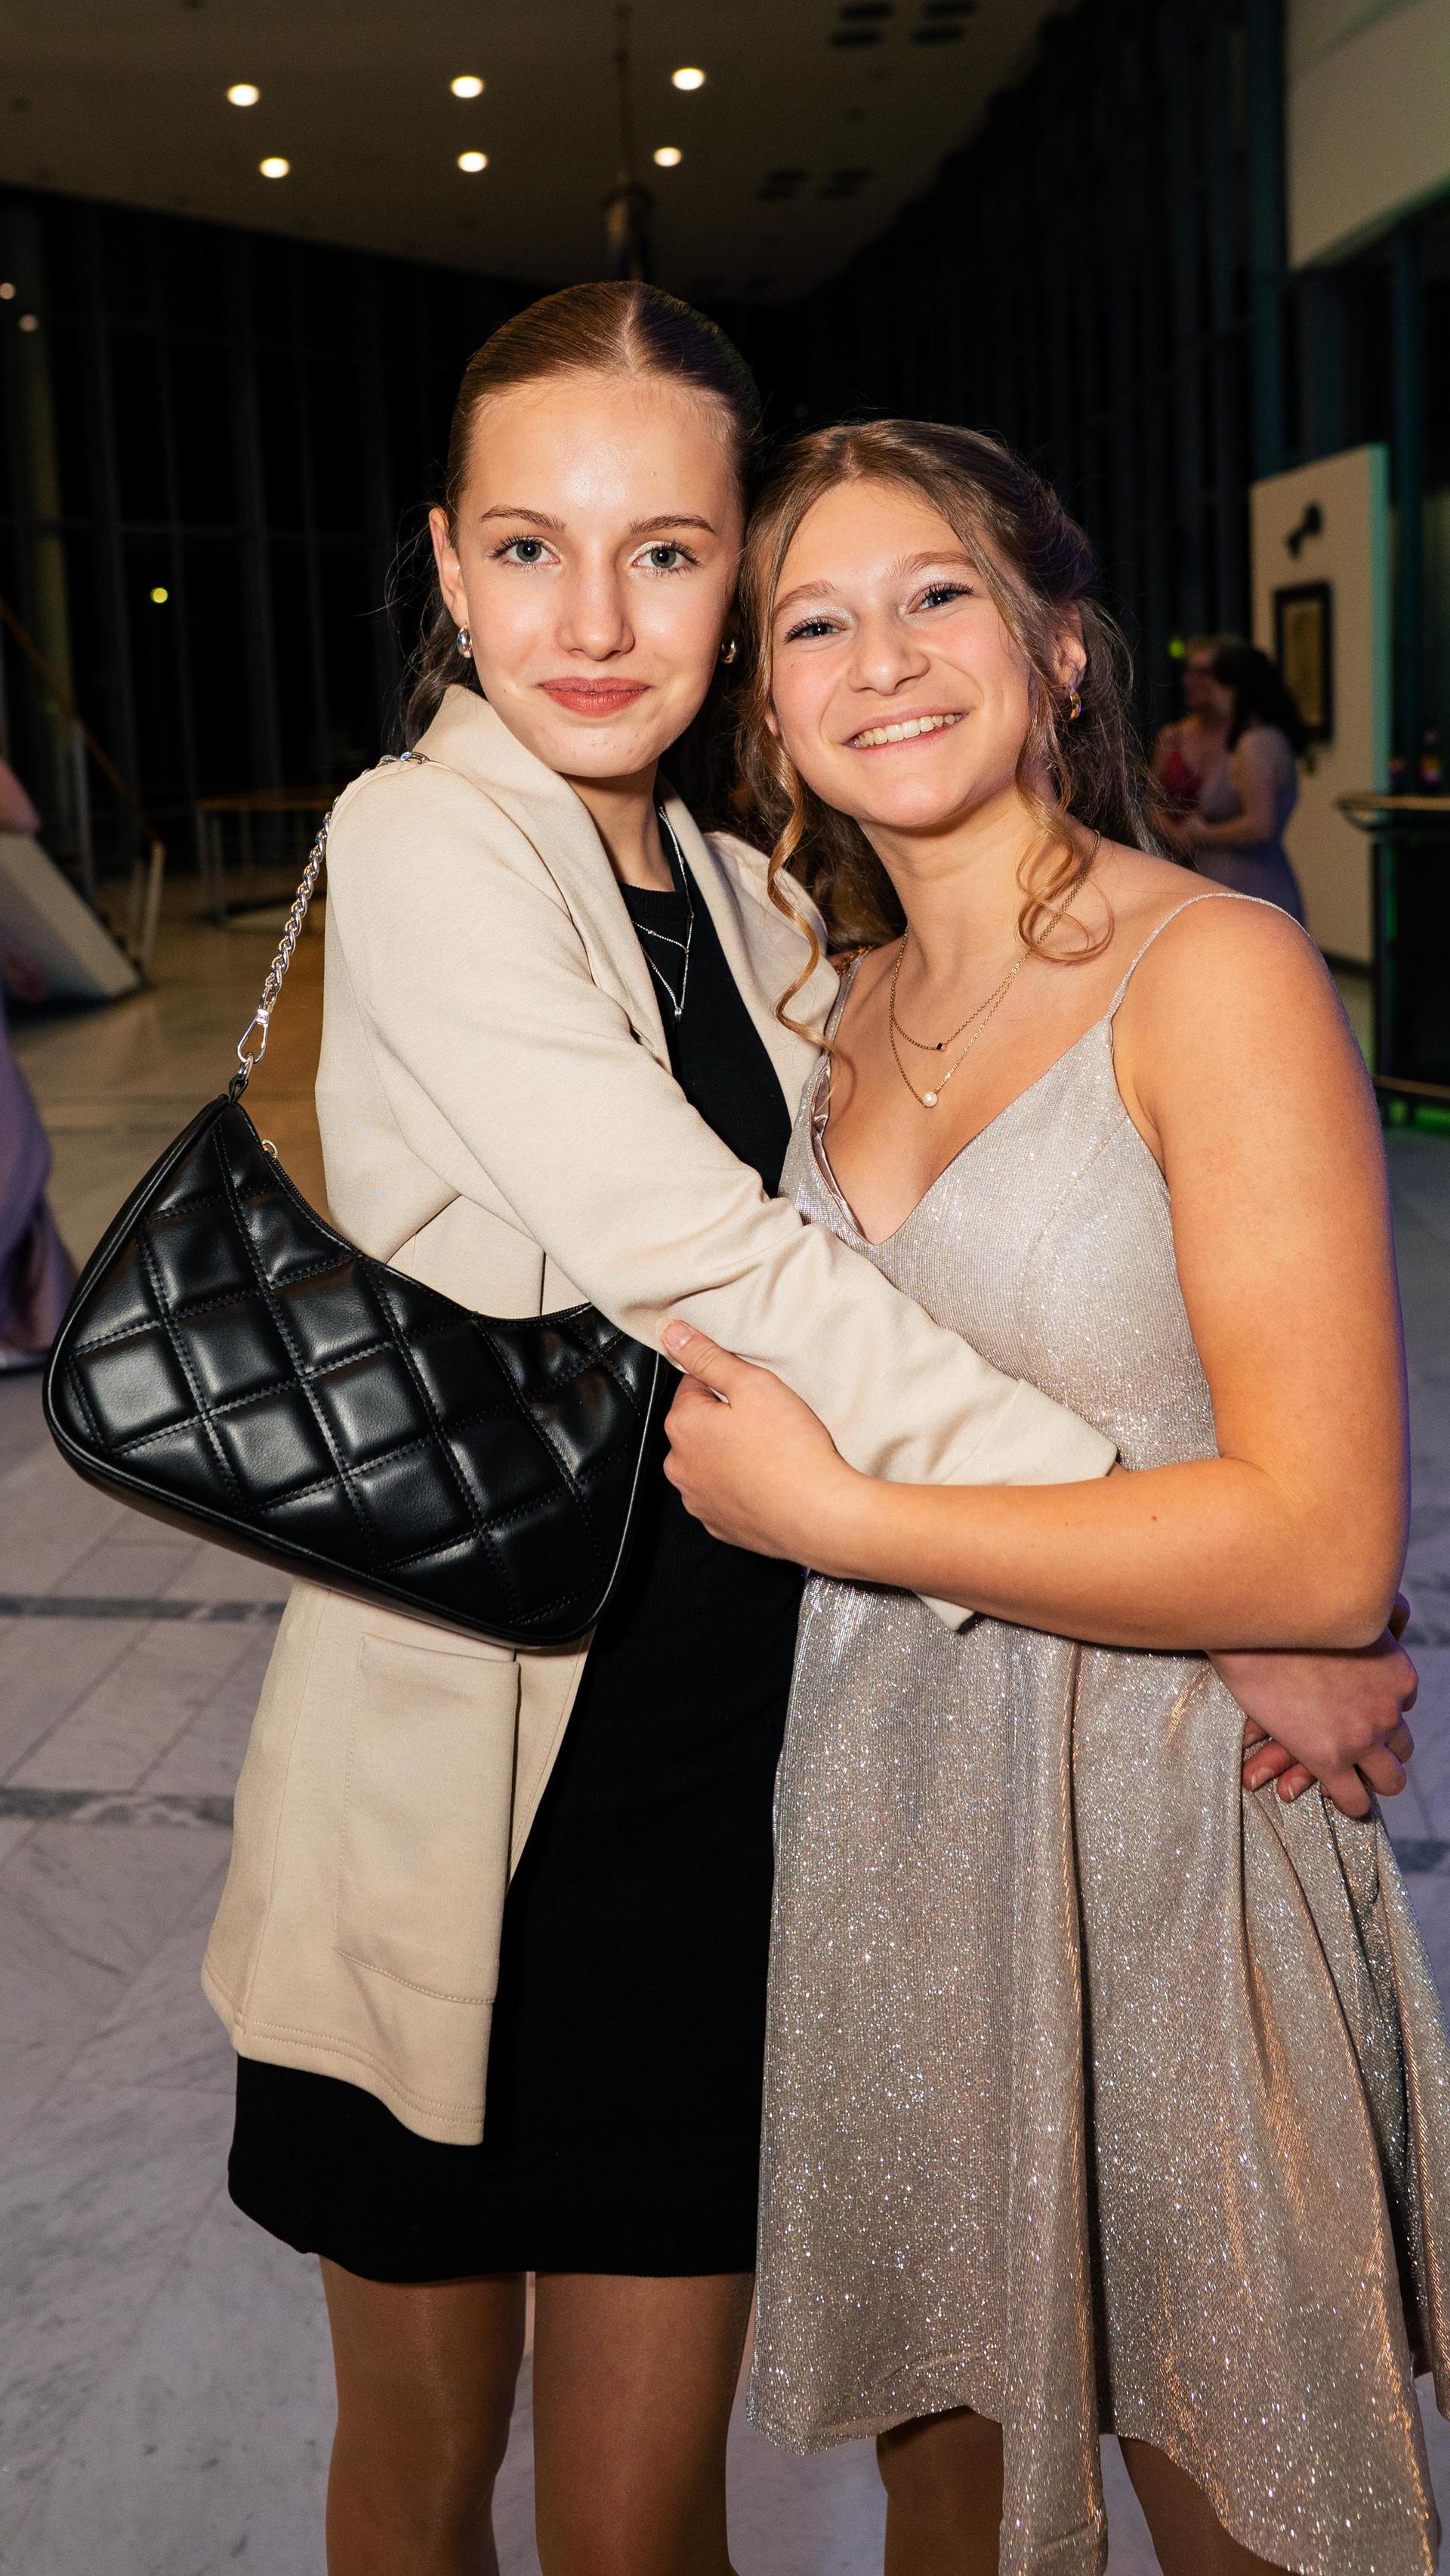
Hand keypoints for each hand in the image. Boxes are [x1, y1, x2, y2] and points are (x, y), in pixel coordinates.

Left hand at [660, 1320, 856, 1561]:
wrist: (820, 1514)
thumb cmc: (791, 1449)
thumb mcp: (753, 1385)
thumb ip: (708, 1356)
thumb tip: (671, 1333)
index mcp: (683, 1426)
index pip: (693, 1386)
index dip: (728, 1384)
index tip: (755, 1394)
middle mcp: (680, 1466)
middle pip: (699, 1426)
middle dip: (726, 1420)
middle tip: (768, 1423)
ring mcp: (698, 1500)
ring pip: (710, 1462)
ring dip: (732, 1454)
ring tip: (772, 1454)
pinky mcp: (719, 1526)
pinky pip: (724, 1495)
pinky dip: (741, 1487)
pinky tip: (770, 1481)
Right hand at [1217, 1595, 1416, 1819]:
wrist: (1254, 1626)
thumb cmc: (1295, 1613)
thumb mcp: (1355, 1610)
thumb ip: (1388, 1614)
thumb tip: (1404, 1613)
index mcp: (1399, 1674)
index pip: (1403, 1706)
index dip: (1377, 1710)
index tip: (1354, 1709)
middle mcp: (1389, 1709)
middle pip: (1402, 1745)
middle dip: (1381, 1747)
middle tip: (1351, 1744)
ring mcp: (1362, 1738)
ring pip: (1390, 1780)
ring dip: (1372, 1778)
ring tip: (1350, 1775)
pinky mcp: (1330, 1760)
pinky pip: (1355, 1801)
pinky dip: (1350, 1803)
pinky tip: (1337, 1795)